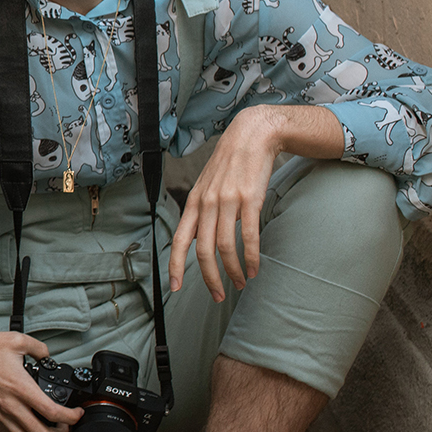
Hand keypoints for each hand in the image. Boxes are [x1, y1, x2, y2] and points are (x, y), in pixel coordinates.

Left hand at [169, 107, 279, 300]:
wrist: (251, 136)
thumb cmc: (229, 165)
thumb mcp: (206, 187)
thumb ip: (202, 213)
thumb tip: (199, 241)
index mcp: (193, 203)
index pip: (178, 240)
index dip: (175, 266)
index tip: (175, 288)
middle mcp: (206, 204)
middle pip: (203, 251)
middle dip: (210, 279)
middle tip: (219, 296)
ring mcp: (227, 202)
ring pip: (226, 248)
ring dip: (234, 271)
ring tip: (242, 282)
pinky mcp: (250, 200)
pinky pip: (249, 236)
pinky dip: (252, 257)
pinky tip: (256, 268)